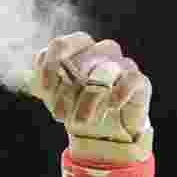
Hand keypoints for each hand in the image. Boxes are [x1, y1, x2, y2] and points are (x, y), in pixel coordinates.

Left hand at [29, 32, 153, 162]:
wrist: (103, 132)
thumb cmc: (75, 106)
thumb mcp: (53, 97)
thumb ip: (43, 83)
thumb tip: (36, 76)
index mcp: (77, 48)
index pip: (61, 44)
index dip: (50, 66)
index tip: (45, 92)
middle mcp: (100, 51)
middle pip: (82, 60)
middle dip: (67, 91)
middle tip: (59, 114)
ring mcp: (121, 64)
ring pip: (105, 71)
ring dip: (89, 98)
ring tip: (81, 120)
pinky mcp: (139, 81)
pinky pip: (131, 79)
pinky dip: (118, 93)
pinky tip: (110, 107)